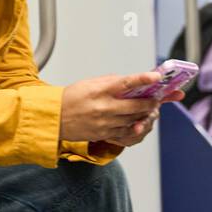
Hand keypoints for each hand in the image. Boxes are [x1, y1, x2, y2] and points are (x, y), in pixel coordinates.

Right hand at [59, 71, 183, 143]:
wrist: (54, 118)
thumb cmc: (71, 98)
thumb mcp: (90, 83)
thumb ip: (111, 82)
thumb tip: (131, 81)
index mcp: (100, 90)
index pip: (125, 83)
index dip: (143, 79)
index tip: (156, 77)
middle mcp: (103, 107)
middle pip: (135, 105)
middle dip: (150, 102)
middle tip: (157, 98)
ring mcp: (105, 123)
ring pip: (134, 120)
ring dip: (145, 115)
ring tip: (149, 110)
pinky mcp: (104, 134)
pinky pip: (126, 132)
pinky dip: (135, 127)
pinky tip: (138, 122)